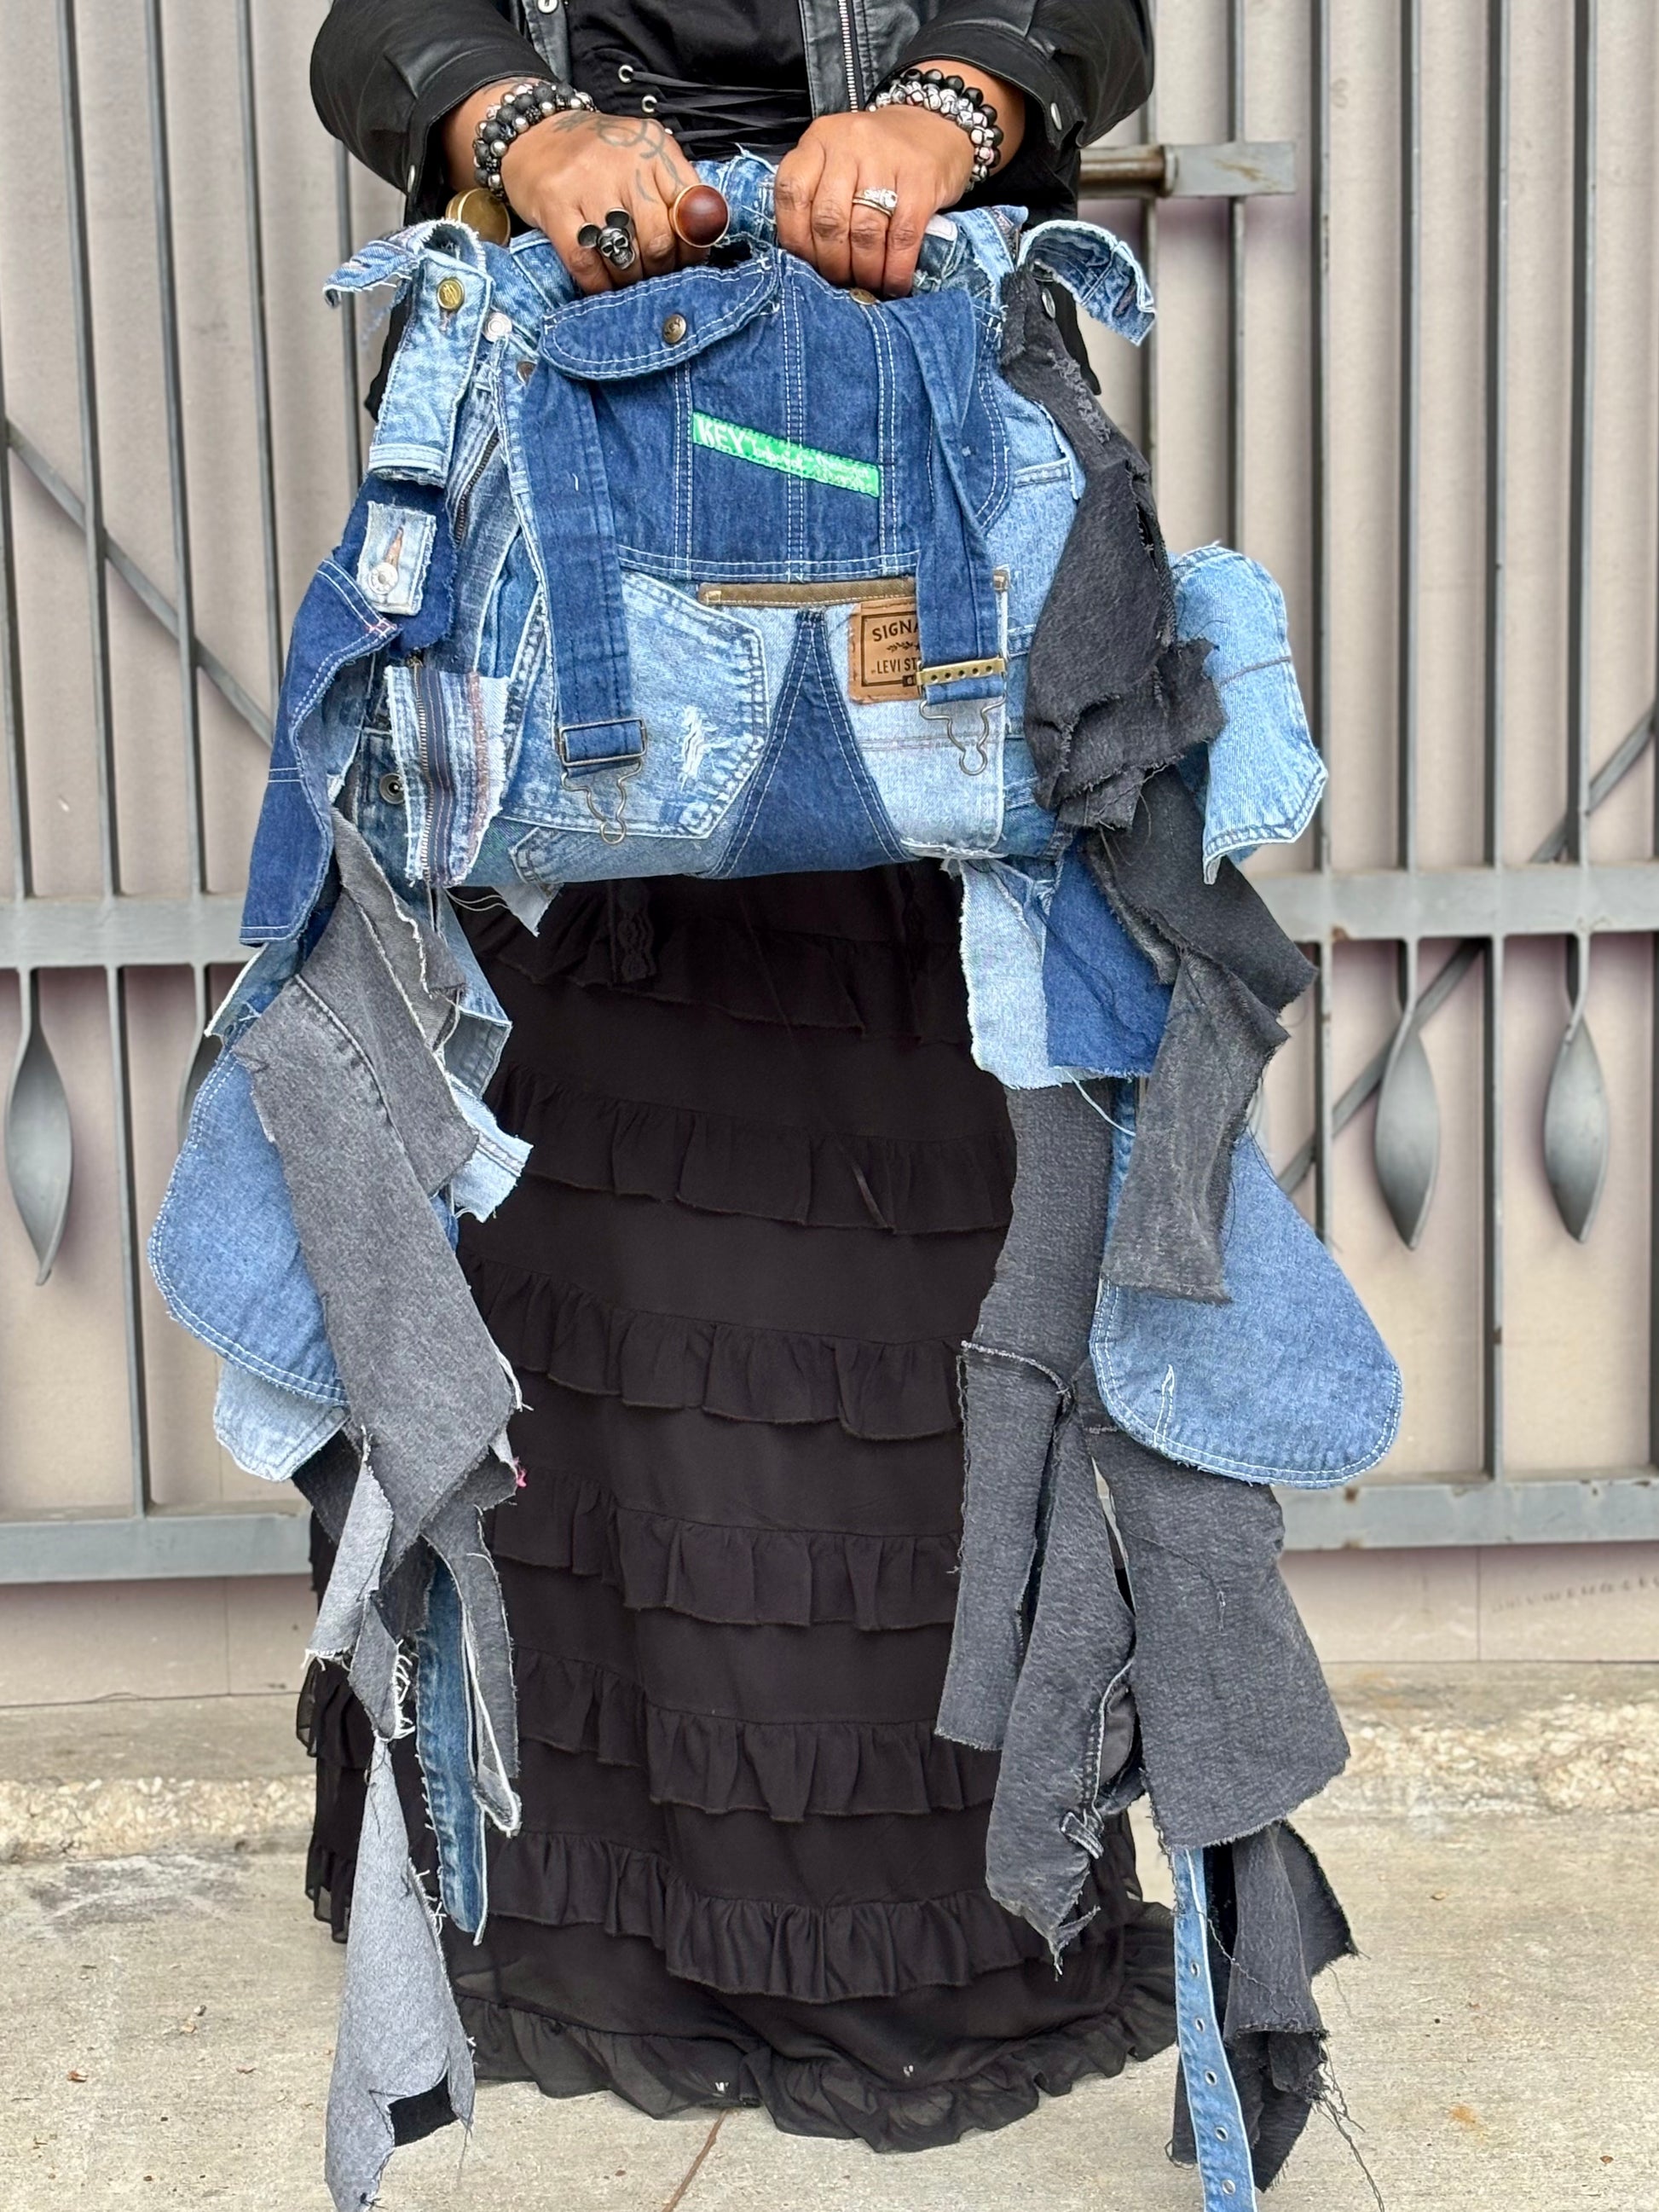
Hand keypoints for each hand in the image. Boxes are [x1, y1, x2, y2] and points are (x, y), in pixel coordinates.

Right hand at [444, 92, 703, 292]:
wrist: (533, 132)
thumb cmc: (597, 156)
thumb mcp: (643, 156)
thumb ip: (672, 191)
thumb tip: (699, 246)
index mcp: (655, 148)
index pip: (692, 209)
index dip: (693, 247)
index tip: (687, 264)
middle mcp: (625, 161)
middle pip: (659, 240)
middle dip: (659, 271)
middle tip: (652, 277)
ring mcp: (587, 183)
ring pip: (625, 256)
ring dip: (629, 282)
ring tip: (627, 281)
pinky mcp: (554, 205)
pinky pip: (585, 262)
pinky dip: (598, 285)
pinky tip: (601, 286)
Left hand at [774, 66, 1023, 298]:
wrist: (935, 129)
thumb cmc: (876, 159)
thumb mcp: (837, 163)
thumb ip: (816, 197)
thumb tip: (808, 263)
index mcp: (819, 140)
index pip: (792, 194)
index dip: (797, 240)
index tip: (810, 265)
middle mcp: (849, 143)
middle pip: (829, 220)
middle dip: (833, 264)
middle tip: (843, 280)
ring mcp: (886, 158)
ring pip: (865, 232)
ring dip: (866, 271)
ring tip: (869, 284)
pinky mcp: (921, 179)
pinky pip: (902, 236)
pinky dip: (896, 269)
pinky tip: (895, 284)